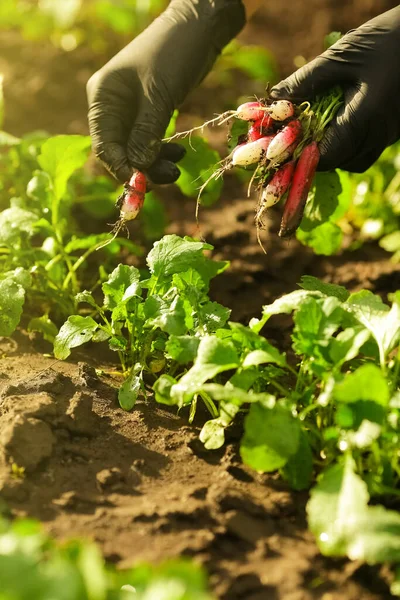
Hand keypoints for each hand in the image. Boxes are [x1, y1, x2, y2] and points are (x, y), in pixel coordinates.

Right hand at [87, 0, 244, 183]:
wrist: (198, 27)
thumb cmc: (174, 53)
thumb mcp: (159, 95)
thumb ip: (146, 133)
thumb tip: (137, 168)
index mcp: (103, 98)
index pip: (104, 145)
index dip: (121, 168)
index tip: (141, 185)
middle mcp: (112, 106)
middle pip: (120, 151)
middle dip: (142, 168)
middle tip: (169, 177)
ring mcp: (130, 110)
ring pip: (136, 150)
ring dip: (155, 163)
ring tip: (177, 167)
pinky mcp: (148, 112)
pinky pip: (150, 141)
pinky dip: (162, 151)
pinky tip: (178, 154)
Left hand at [271, 7, 399, 172]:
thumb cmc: (386, 39)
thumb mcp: (342, 55)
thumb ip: (306, 80)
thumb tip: (274, 99)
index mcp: (366, 120)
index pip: (325, 157)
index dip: (300, 154)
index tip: (281, 141)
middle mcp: (379, 135)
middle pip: (337, 162)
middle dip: (313, 152)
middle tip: (294, 133)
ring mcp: (389, 135)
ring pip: (353, 160)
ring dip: (331, 150)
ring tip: (316, 127)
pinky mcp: (394, 129)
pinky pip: (365, 148)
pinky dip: (347, 142)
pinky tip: (337, 120)